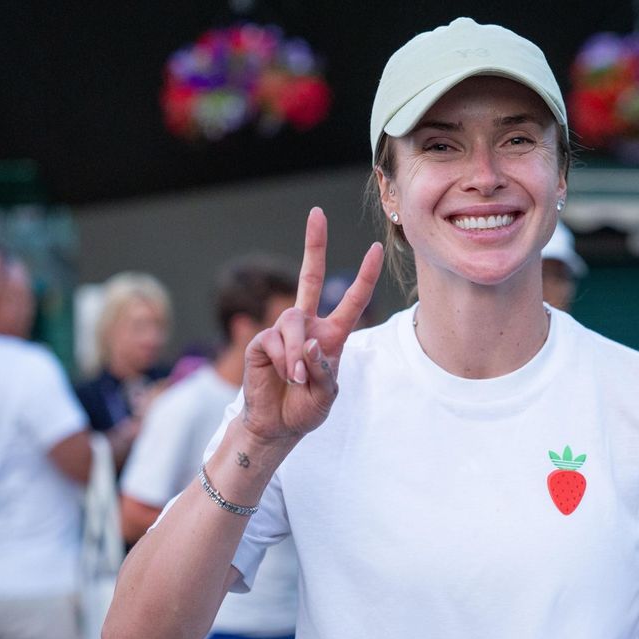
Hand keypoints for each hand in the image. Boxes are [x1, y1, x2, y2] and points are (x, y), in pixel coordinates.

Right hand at [241, 207, 382, 442]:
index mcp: (332, 334)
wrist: (276, 425)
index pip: (352, 300)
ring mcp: (283, 330)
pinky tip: (283, 375)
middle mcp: (308, 325)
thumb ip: (323, 369)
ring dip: (297, 353)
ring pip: (293, 321)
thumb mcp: (326, 394)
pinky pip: (274, 339)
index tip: (377, 248)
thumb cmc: (305, 408)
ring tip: (295, 377)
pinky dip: (283, 360)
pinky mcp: (261, 341)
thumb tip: (309, 342)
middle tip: (317, 213)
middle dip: (314, 244)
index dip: (364, 275)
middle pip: (310, 276)